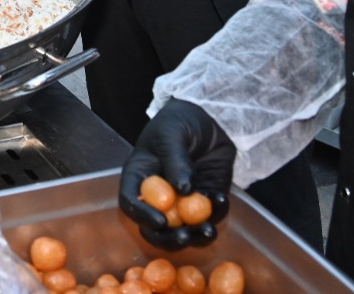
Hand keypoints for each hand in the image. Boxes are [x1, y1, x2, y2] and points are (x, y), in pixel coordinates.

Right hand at [118, 100, 234, 249]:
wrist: (210, 116)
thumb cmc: (180, 120)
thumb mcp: (172, 134)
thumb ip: (175, 160)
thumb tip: (182, 189)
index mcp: (140, 176)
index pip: (131, 201)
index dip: (141, 215)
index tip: (160, 222)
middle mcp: (158, 194)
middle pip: (154, 226)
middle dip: (168, 237)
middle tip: (184, 237)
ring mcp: (182, 200)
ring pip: (183, 229)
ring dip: (194, 235)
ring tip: (208, 230)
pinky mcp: (206, 200)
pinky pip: (210, 216)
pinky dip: (216, 215)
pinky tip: (221, 201)